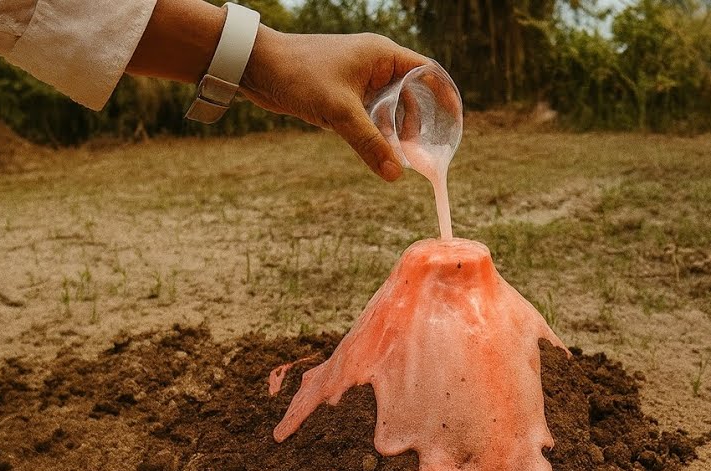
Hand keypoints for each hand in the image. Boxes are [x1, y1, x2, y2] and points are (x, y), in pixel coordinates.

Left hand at [241, 29, 429, 181]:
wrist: (256, 66)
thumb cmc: (298, 75)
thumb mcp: (339, 112)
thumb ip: (369, 143)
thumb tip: (395, 175)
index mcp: (382, 55)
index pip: (426, 72)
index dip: (443, 94)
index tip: (455, 119)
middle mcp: (374, 64)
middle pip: (410, 94)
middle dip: (417, 123)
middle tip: (420, 152)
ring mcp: (358, 79)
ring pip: (388, 107)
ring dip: (394, 131)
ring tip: (400, 157)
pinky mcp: (342, 94)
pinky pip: (369, 114)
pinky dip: (376, 131)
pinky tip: (377, 151)